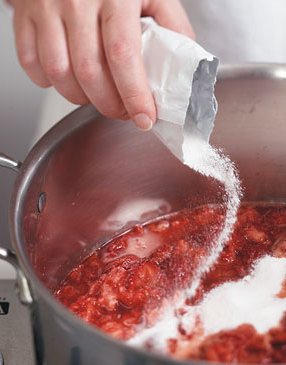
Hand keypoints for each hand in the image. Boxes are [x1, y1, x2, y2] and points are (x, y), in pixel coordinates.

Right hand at [11, 0, 194, 129]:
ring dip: (81, 98)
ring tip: (97, 97)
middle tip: (123, 111)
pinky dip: (50, 83)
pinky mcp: (25, 16)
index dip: (134, 95)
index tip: (144, 118)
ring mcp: (47, 8)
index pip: (123, 56)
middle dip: (110, 105)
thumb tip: (182, 68)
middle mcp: (77, 0)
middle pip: (90, 73)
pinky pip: (31, 64)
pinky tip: (69, 80)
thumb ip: (171, 25)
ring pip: (59, 73)